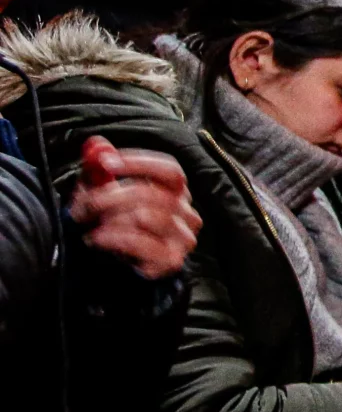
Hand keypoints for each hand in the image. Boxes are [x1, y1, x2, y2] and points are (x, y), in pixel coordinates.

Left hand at [68, 140, 198, 279]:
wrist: (122, 267)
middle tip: (84, 204)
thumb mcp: (104, 192)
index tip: (107, 163)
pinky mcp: (172, 260)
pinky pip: (144, 244)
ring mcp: (183, 238)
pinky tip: (98, 239)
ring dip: (111, 219)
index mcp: (177, 192)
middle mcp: (187, 213)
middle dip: (112, 196)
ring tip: (91, 225)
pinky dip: (115, 239)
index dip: (139, 163)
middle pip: (153, 194)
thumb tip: (96, 145)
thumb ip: (100, 168)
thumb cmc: (116, 223)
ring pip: (148, 217)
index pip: (170, 171)